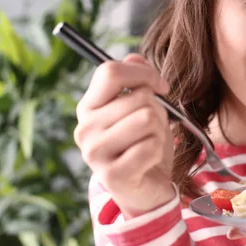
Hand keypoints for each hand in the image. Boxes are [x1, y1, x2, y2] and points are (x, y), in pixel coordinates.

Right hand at [75, 54, 174, 217]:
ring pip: (146, 119)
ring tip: (149, 142)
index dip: (143, 73)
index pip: (110, 71)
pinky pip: (150, 146)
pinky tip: (148, 160)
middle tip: (152, 127)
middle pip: (138, 97)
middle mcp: (85, 127)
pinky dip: (158, 151)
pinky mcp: (111, 175)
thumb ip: (138, 77)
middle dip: (157, 110)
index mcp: (88, 105)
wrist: (147, 186)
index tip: (161, 86)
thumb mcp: (143, 105)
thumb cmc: (144, 140)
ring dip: (158, 130)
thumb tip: (136, 59)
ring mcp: (94, 153)